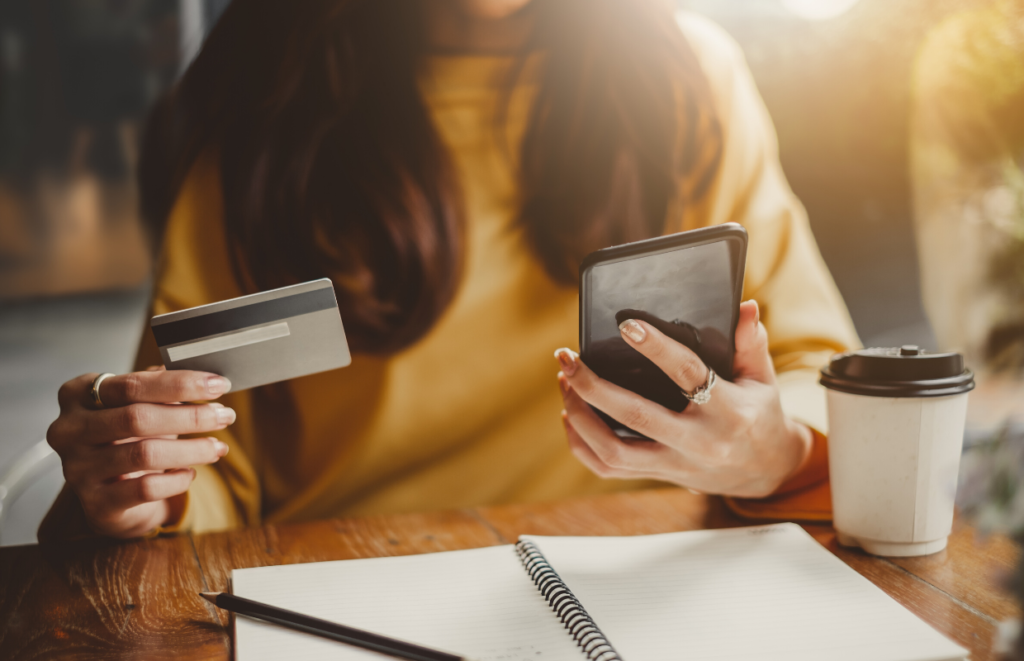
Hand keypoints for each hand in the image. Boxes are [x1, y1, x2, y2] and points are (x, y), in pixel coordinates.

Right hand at [47, 368, 234, 537]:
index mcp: (78, 394)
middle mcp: (69, 430)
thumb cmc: (128, 437)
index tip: (218, 384)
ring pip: (144, 454)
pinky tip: (190, 473)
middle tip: (225, 416)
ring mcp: (78, 469)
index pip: (133, 384)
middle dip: (191, 416)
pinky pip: (146, 488)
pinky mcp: (96, 503)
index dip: (180, 383)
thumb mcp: (140, 405)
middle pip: (137, 417)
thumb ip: (164, 389)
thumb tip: (207, 379)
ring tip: (217, 446)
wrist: (110, 492)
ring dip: (191, 449)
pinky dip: (177, 480)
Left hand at [555, 300, 811, 497]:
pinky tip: (570, 415)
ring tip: (566, 382)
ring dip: (580, 416)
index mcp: (728, 411)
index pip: (688, 374)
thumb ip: (751, 343)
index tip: (626, 325)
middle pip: (635, 416)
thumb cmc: (759, 415)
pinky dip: (582, 444)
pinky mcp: (659, 476)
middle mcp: (699, 442)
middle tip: (567, 357)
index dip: (656, 348)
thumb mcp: (763, 379)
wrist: (766, 472)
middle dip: (593, 386)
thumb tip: (744, 306)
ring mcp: (676, 464)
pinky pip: (609, 469)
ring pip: (614, 451)